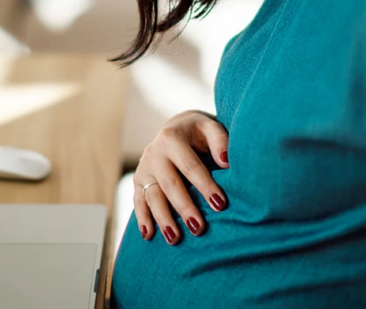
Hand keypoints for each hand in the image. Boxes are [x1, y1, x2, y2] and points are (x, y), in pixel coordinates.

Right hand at [133, 110, 229, 244]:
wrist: (176, 128)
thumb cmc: (198, 132)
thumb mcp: (210, 127)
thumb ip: (220, 141)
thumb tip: (227, 161)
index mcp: (172, 138)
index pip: (190, 166)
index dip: (205, 186)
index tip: (220, 205)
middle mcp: (154, 153)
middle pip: (170, 185)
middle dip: (184, 207)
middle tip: (198, 228)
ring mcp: (144, 168)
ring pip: (152, 196)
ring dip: (163, 219)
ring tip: (174, 239)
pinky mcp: (138, 181)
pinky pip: (138, 201)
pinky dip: (142, 219)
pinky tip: (148, 235)